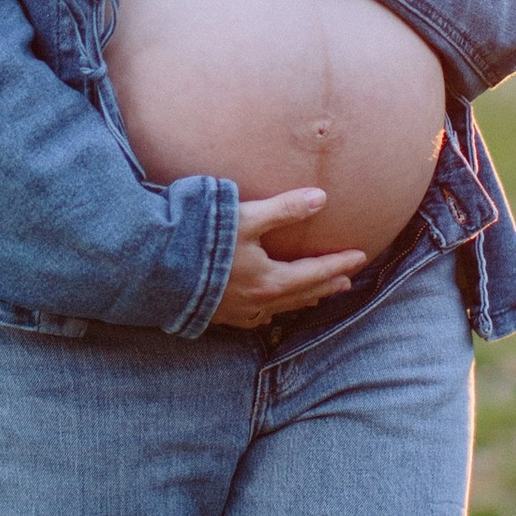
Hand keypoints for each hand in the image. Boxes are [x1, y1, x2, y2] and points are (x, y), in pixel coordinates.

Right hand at [207, 185, 365, 329]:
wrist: (154, 269)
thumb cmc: (202, 241)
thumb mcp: (245, 217)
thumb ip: (284, 208)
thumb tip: (321, 197)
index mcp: (270, 280)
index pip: (315, 272)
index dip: (339, 263)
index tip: (360, 256)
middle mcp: (258, 302)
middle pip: (301, 294)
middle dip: (325, 285)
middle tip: (346, 281)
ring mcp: (237, 312)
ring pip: (279, 308)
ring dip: (301, 300)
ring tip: (315, 296)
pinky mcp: (217, 315)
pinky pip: (254, 318)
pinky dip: (269, 312)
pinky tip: (267, 313)